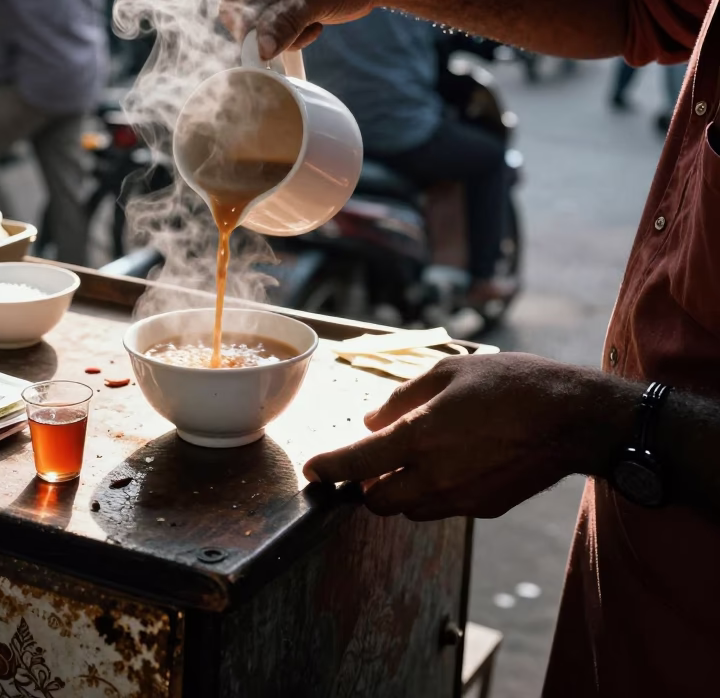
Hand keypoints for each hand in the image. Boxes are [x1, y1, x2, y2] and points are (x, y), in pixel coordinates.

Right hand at [219, 0, 385, 59]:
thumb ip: (285, 24)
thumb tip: (261, 51)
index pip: (233, 2)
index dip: (245, 28)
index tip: (263, 48)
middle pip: (248, 17)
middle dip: (274, 31)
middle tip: (300, 31)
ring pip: (264, 28)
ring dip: (288, 34)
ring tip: (314, 22)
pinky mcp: (287, 2)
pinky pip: (278, 29)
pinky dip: (296, 34)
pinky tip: (317, 23)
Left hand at [303, 354, 634, 520]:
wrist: (569, 417)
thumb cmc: (508, 384)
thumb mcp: (447, 372)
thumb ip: (401, 398)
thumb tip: (371, 421)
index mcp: (418, 437)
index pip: (356, 463)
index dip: (328, 468)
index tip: (313, 469)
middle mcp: (434, 475)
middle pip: (377, 501)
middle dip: (365, 485)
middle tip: (370, 461)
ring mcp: (460, 497)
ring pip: (409, 511)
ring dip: (398, 493)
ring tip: (410, 461)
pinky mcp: (484, 508)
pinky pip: (442, 509)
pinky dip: (431, 495)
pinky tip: (447, 466)